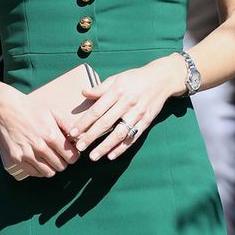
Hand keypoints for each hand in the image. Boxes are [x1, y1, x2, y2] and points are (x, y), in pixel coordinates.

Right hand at [0, 88, 78, 178]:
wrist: (5, 109)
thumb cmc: (30, 108)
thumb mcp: (53, 111)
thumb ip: (68, 125)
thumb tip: (80, 137)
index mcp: (52, 136)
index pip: (71, 157)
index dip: (74, 155)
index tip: (71, 152)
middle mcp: (40, 147)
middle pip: (61, 166)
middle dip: (63, 161)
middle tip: (60, 154)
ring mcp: (27, 155)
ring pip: (48, 172)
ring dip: (52, 167)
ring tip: (50, 158)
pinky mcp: (16, 159)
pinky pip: (34, 173)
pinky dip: (39, 170)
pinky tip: (39, 161)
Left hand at [67, 55, 184, 160]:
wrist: (162, 79)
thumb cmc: (135, 78)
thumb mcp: (117, 78)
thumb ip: (100, 88)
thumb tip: (83, 92)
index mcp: (117, 91)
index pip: (97, 109)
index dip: (84, 122)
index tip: (73, 132)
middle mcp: (127, 103)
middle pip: (106, 123)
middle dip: (91, 136)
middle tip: (79, 147)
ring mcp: (138, 113)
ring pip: (119, 133)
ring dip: (105, 146)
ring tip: (93, 156)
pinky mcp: (146, 121)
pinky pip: (132, 137)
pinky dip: (122, 148)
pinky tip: (111, 155)